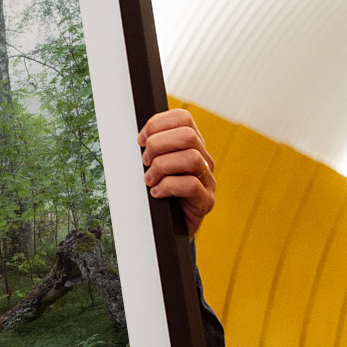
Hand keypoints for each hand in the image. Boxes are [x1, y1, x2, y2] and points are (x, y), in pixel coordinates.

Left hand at [138, 108, 215, 236]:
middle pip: (188, 135)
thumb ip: (151, 148)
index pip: (182, 118)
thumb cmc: (159, 192)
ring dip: (162, 167)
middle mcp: (204, 159)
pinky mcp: (206, 201)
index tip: (141, 140)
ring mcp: (208, 180)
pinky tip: (156, 193)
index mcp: (191, 145)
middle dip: (158, 145)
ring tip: (150, 180)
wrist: (168, 228)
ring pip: (191, 158)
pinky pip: (191, 185)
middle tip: (145, 162)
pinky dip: (167, 187)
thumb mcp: (153, 165)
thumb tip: (138, 138)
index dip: (157, 124)